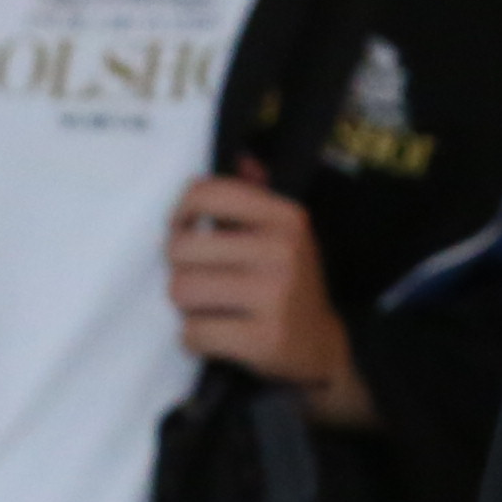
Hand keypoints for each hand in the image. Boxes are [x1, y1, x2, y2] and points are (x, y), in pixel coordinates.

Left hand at [169, 173, 371, 425]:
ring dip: (185, 305)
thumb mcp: (283, 233)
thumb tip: (240, 156)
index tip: (183, 229)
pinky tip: (213, 336)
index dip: (180, 212)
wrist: (322, 346)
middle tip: (196, 279)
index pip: (206, 194)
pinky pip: (193, 333)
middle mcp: (281, 250)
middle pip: (181, 248)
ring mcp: (273, 296)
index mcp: (285, 217)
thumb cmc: (288, 282)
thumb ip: (255, 195)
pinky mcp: (262, 339)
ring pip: (181, 290)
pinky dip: (194, 338)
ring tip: (207, 308)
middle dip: (179, 267)